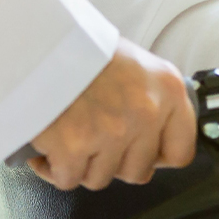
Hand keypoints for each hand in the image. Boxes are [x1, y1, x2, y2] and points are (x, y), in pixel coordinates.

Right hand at [27, 38, 197, 189]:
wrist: (38, 38)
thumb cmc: (83, 48)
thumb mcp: (136, 65)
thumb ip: (151, 101)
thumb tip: (152, 141)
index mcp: (168, 90)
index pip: (181, 151)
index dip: (156, 158)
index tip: (140, 153)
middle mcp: (146, 113)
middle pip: (138, 171)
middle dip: (114, 161)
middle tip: (95, 139)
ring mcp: (112, 132)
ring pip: (101, 178)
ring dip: (82, 164)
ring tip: (70, 136)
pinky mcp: (74, 147)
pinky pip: (68, 179)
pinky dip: (53, 168)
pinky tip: (48, 148)